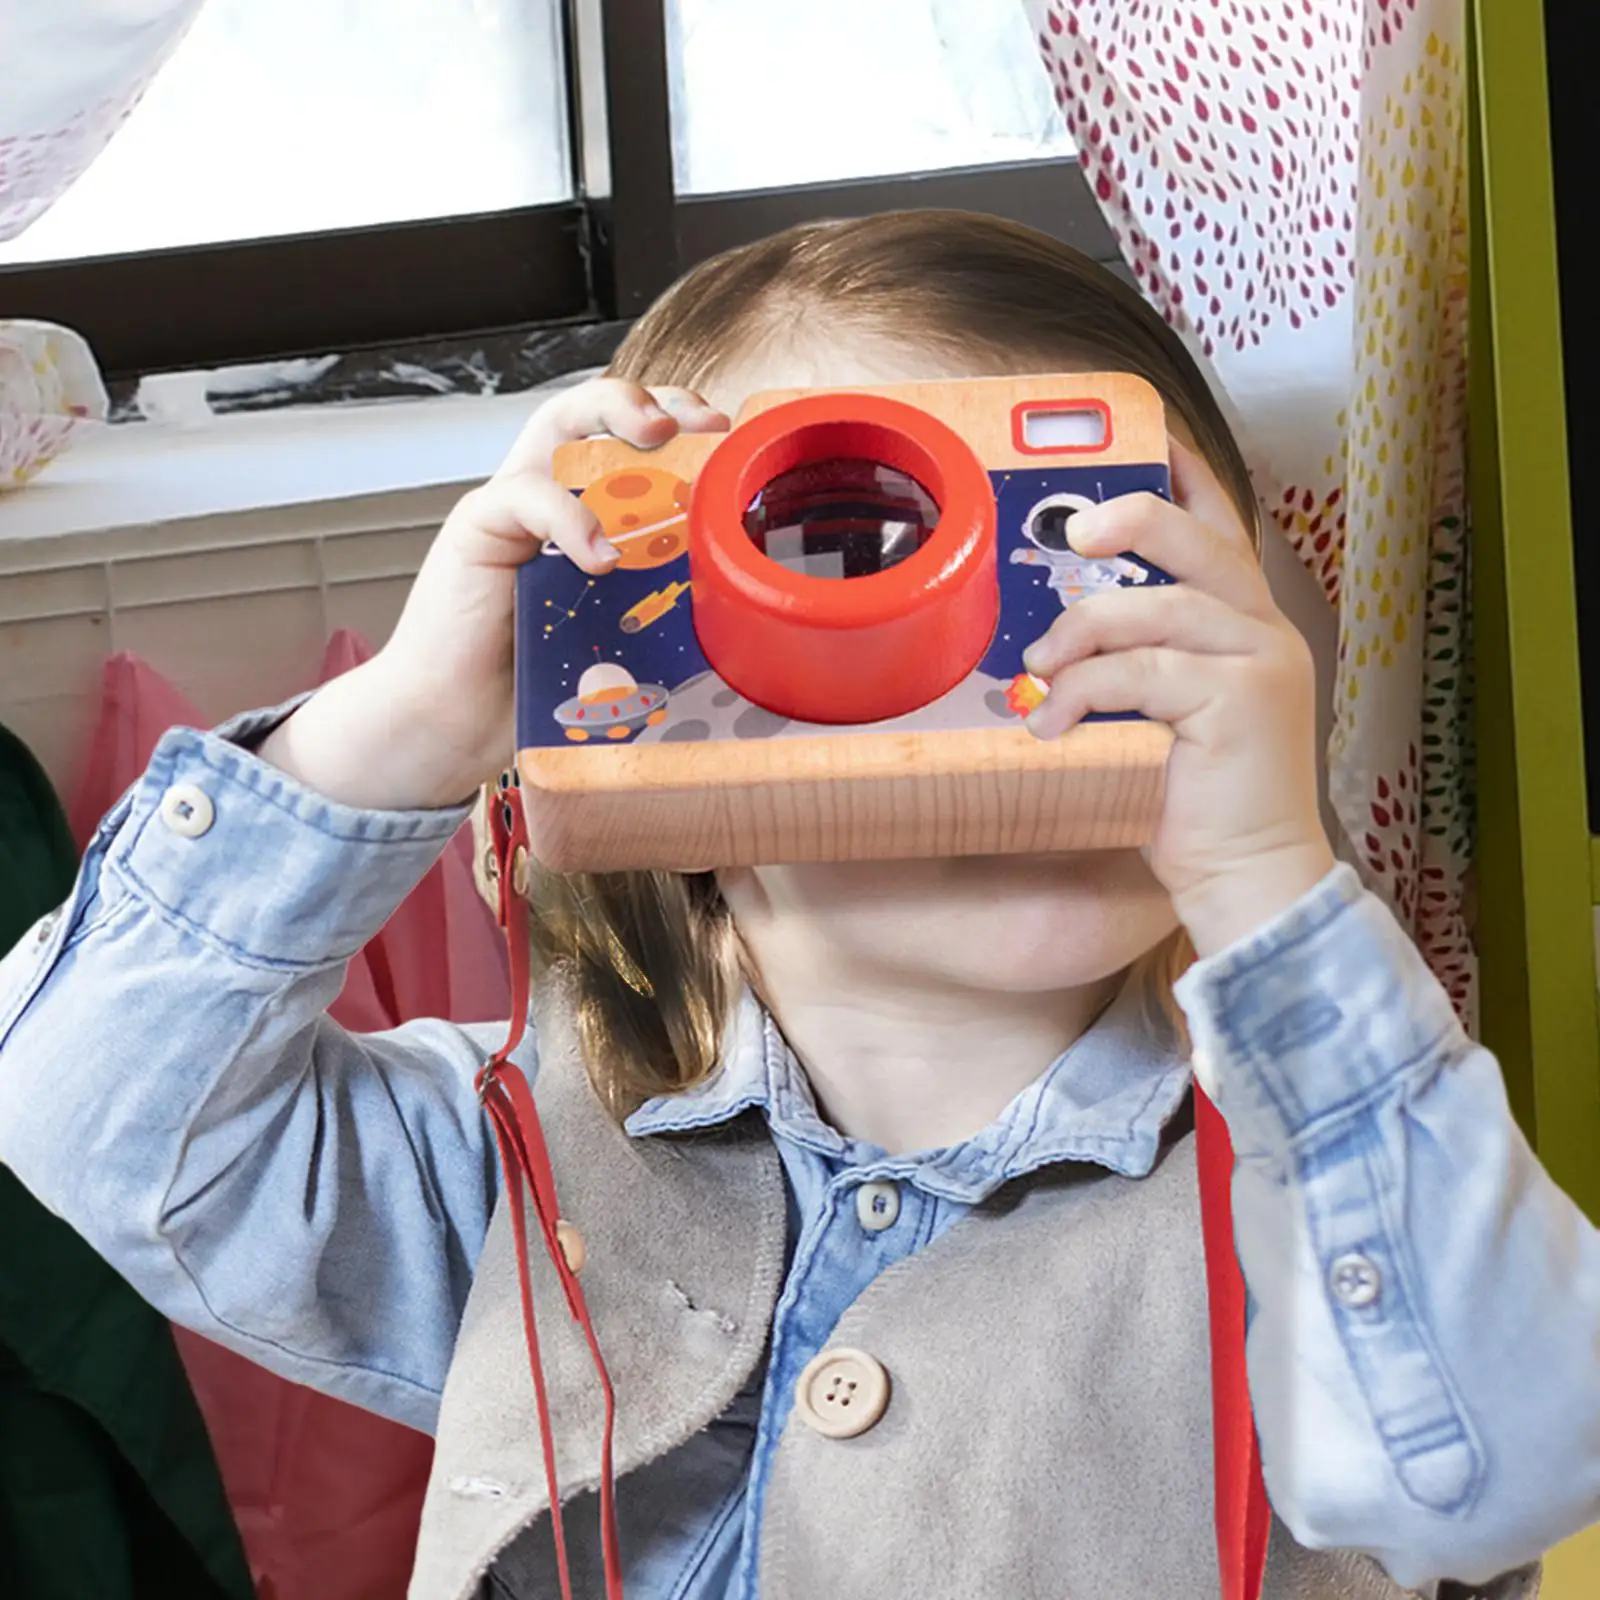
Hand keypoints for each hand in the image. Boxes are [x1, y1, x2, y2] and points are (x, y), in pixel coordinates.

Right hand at [258, 380, 728, 810]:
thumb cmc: (539, 683)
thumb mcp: (622, 634)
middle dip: (649, 398)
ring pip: (558, 423)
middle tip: (696, 419)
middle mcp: (550, 499)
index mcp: (586, 517)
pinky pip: (526, 496)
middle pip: (594, 412)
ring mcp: (511, 509)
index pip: (630, 446)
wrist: (460, 722)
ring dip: (612, 412)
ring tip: (658, 434)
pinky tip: (601, 555)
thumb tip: (740, 602)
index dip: (677, 424)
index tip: (725, 433)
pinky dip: (570, 516)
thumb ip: (661, 603)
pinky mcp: (477, 530)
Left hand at [1020, 440, 1335, 956]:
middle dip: (1132, 521)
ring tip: (1038, 671)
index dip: (1184, 475)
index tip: (1145, 436)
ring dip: (1083, 633)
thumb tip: (1047, 632)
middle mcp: (1263, 629)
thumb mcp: (1156, 713)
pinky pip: (1146, 672)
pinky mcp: (1245, 701)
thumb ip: (1128, 660)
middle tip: (1072, 534)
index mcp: (1244, 622)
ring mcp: (1261, 661)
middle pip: (1200, 542)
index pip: (1220, 525)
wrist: (1246, 876)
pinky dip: (1086, 692)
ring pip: (1161, 609)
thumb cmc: (1190, 797)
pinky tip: (1051, 723)